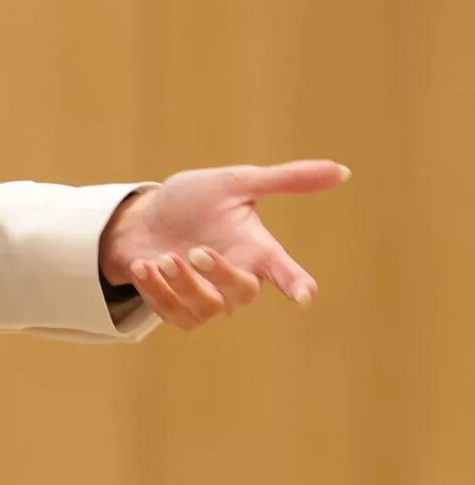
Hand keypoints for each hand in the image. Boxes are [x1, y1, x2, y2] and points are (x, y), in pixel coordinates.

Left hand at [99, 159, 350, 330]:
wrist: (141, 218)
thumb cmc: (192, 201)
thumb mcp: (236, 183)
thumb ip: (286, 179)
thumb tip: (343, 170)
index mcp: (257, 250)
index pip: (287, 273)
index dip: (297, 285)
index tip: (304, 296)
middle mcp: (237, 278)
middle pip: (244, 293)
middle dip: (219, 274)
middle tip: (196, 250)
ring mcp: (208, 298)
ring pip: (208, 308)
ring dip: (184, 284)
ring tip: (162, 258)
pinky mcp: (178, 310)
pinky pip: (174, 314)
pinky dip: (157, 291)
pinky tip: (142, 266)